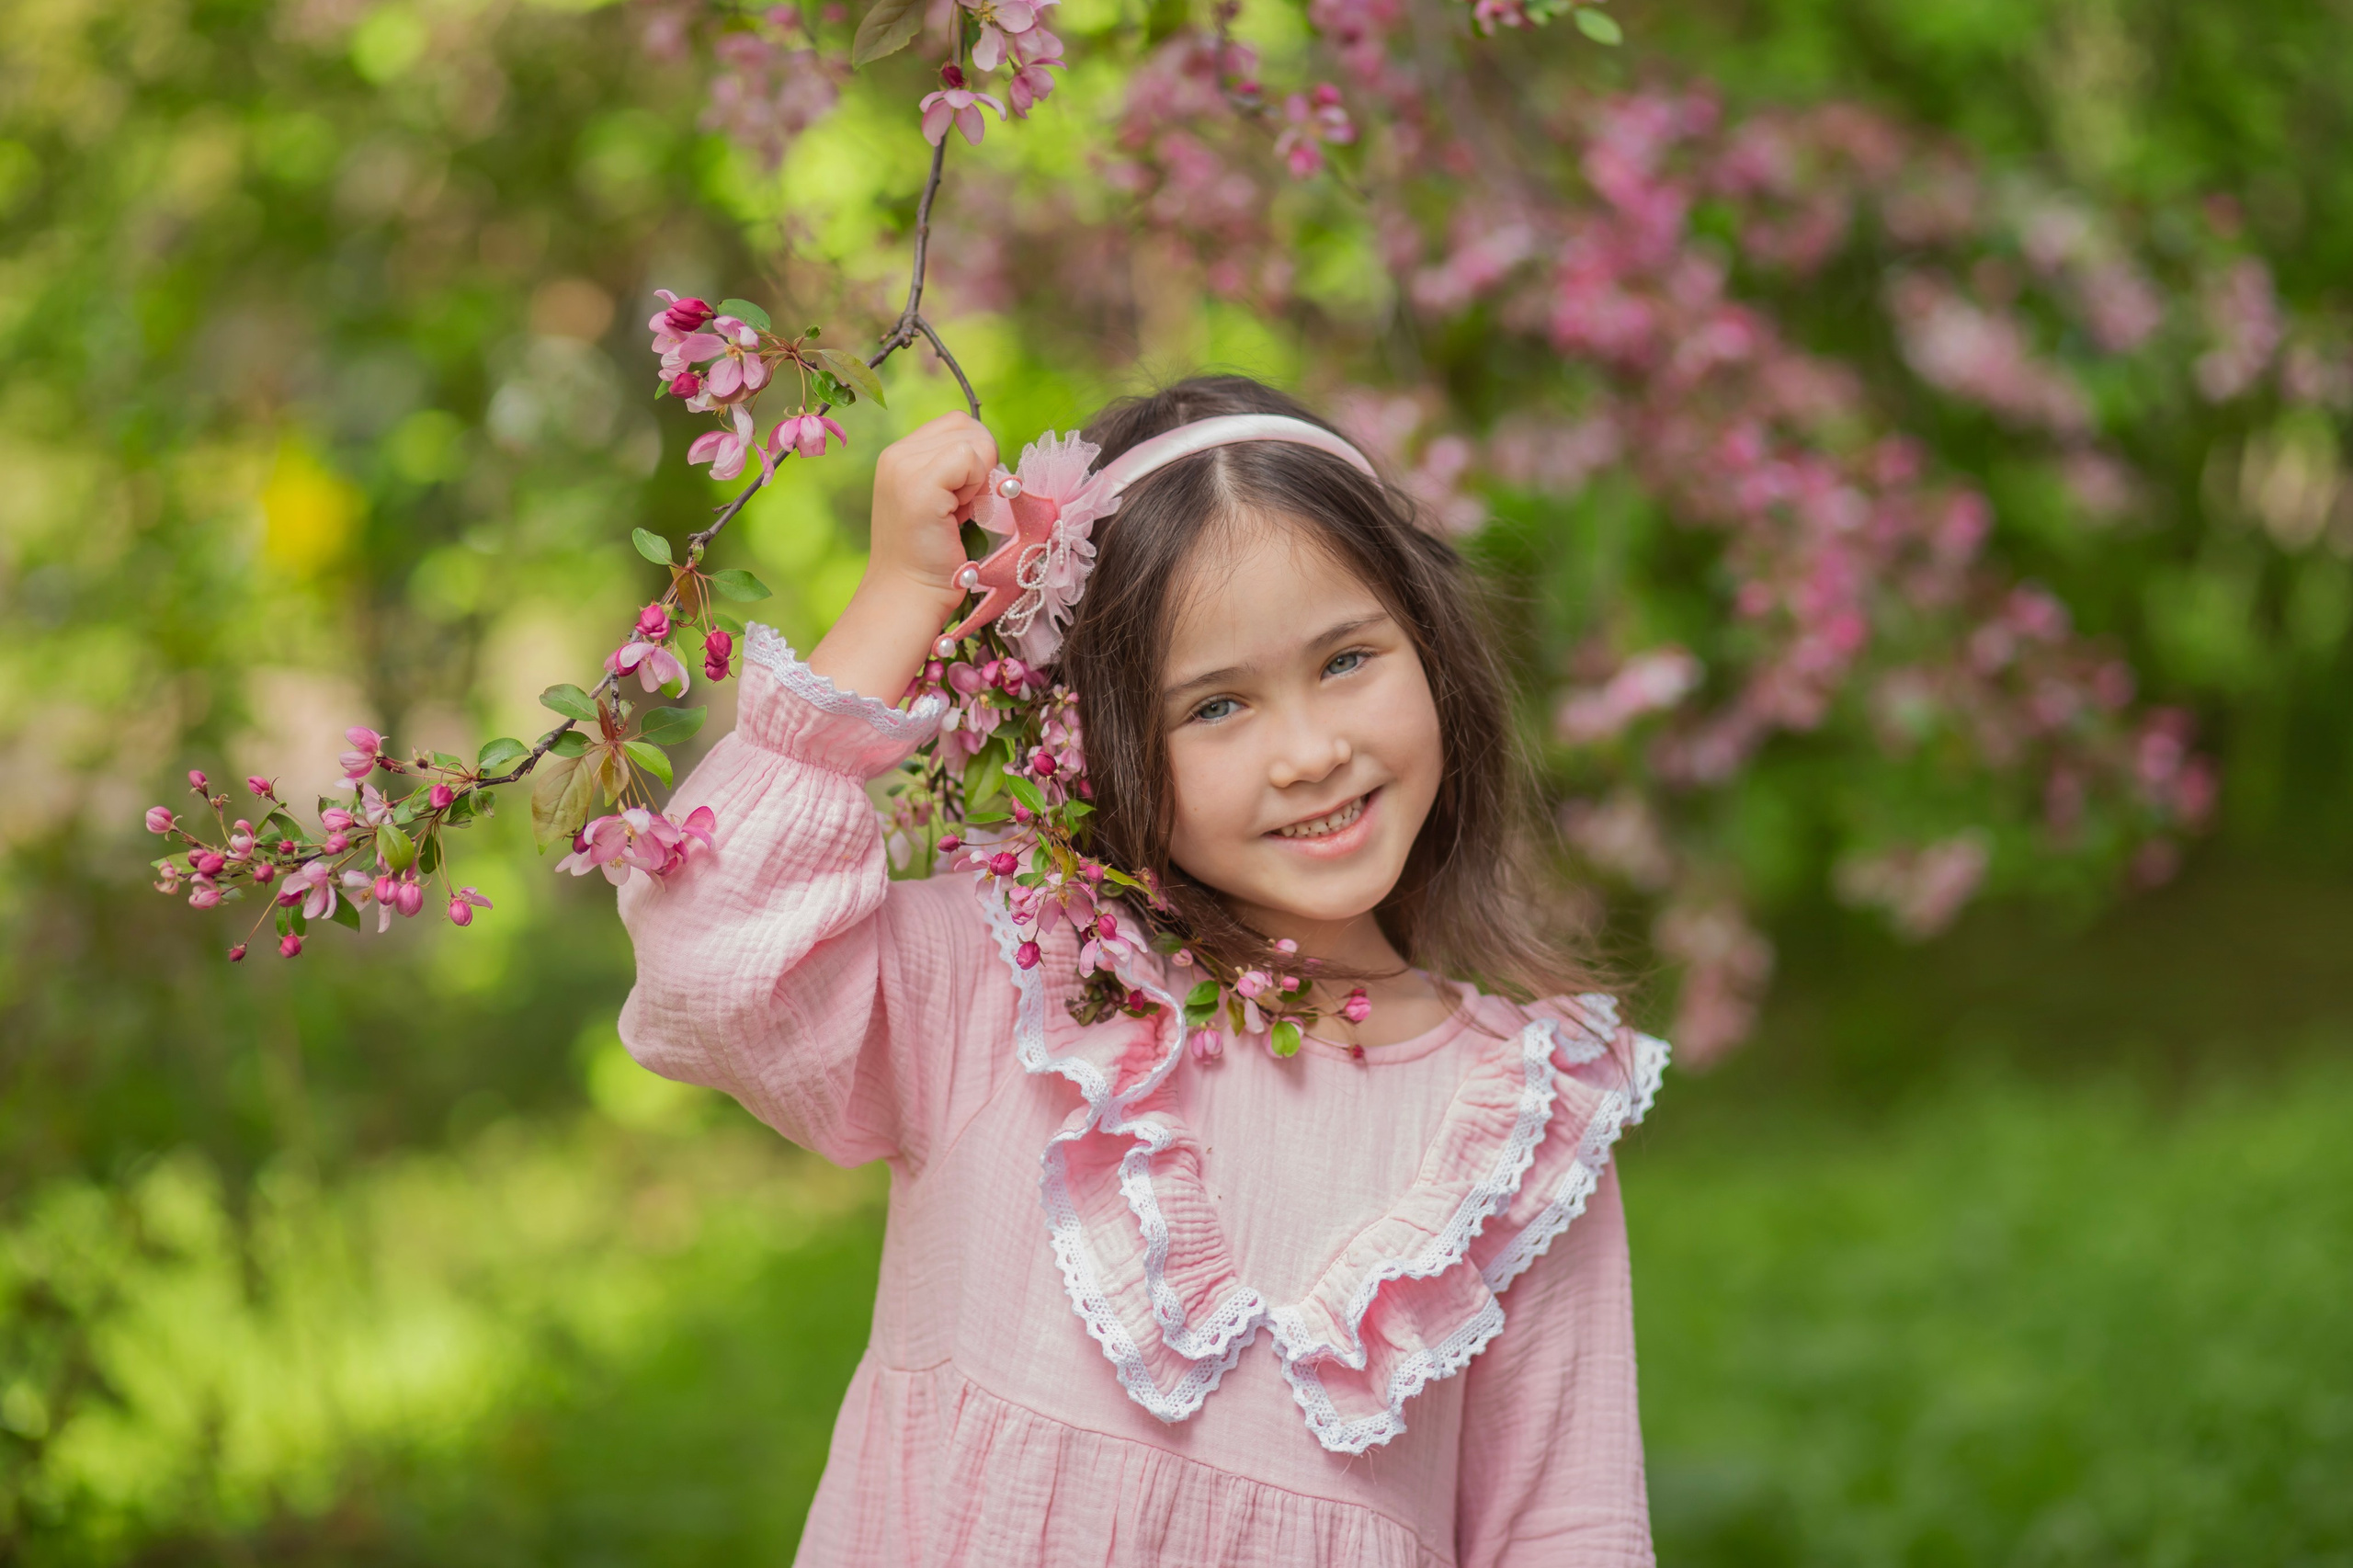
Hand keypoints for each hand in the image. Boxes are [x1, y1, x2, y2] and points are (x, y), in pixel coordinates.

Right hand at [807, 413, 996, 702]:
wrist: (908, 598)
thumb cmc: (933, 560)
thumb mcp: (942, 501)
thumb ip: (955, 470)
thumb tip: (990, 453)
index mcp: (899, 456)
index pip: (957, 424)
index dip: (974, 456)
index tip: (962, 498)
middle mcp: (895, 454)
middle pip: (968, 426)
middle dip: (980, 465)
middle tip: (962, 507)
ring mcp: (903, 467)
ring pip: (972, 439)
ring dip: (979, 478)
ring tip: (957, 512)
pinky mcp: (918, 484)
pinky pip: (969, 457)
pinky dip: (977, 486)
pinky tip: (959, 515)